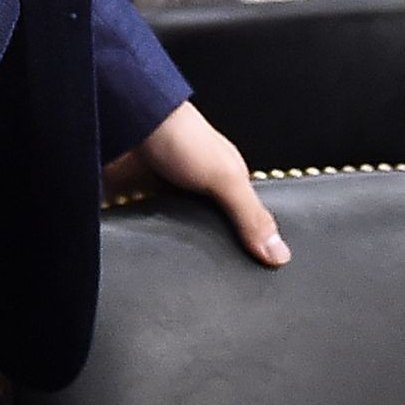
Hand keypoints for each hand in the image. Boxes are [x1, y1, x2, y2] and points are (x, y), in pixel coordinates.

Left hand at [103, 102, 290, 263]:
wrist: (123, 117)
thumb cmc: (178, 134)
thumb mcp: (225, 178)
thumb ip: (250, 217)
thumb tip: (281, 255)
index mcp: (224, 180)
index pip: (243, 221)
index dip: (249, 247)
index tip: (255, 278)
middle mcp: (196, 188)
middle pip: (210, 231)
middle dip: (211, 253)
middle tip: (216, 286)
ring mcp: (164, 196)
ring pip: (178, 235)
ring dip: (177, 249)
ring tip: (182, 279)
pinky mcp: (135, 202)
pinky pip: (146, 232)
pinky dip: (148, 243)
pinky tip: (151, 260)